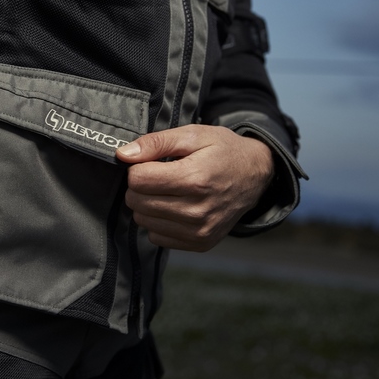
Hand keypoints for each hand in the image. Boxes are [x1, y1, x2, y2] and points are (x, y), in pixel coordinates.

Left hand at [116, 124, 273, 251]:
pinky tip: (174, 207)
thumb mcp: (193, 135)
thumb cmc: (223, 151)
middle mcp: (197, 210)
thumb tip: (123, 155)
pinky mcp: (199, 243)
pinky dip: (158, 222)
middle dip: (140, 186)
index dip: (137, 168)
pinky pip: (156, 237)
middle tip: (158, 176)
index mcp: (195, 179)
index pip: (137, 180)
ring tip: (167, 191)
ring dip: (147, 204)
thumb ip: (156, 142)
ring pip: (142, 220)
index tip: (151, 163)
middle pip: (137, 201)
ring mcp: (199, 231)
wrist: (255, 176)